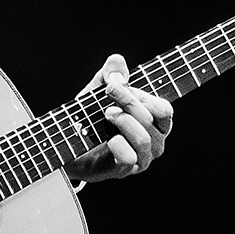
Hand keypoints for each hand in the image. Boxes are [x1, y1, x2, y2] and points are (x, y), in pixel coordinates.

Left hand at [65, 54, 172, 185]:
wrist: (70, 143)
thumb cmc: (92, 116)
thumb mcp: (99, 90)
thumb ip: (111, 74)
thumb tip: (116, 61)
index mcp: (155, 123)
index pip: (164, 110)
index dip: (142, 95)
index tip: (117, 85)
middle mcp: (154, 142)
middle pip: (150, 119)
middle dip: (128, 101)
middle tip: (108, 91)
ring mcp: (141, 159)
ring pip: (143, 140)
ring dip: (123, 121)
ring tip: (106, 114)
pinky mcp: (124, 171)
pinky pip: (129, 159)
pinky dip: (119, 146)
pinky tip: (108, 139)